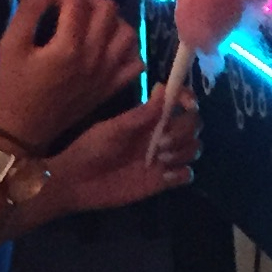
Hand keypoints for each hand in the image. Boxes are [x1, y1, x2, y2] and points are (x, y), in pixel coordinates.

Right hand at [0, 0, 140, 151]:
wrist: (25, 128)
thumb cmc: (14, 85)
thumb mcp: (10, 44)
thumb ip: (28, 10)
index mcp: (69, 46)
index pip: (77, 2)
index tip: (48, 1)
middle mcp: (95, 57)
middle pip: (108, 10)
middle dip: (89, 0)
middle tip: (70, 8)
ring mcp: (108, 73)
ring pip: (128, 33)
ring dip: (112, 21)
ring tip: (92, 24)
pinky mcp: (112, 86)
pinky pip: (135, 63)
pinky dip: (128, 50)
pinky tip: (109, 47)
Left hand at [51, 93, 198, 213]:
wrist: (77, 182)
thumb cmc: (90, 149)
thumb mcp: (113, 129)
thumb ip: (140, 114)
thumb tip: (162, 89)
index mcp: (148, 119)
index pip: (177, 102)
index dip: (187, 99)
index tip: (187, 104)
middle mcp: (160, 135)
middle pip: (191, 125)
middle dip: (184, 130)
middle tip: (161, 143)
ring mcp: (162, 158)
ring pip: (193, 148)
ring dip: (184, 150)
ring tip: (160, 159)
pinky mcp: (162, 181)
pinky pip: (186, 175)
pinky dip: (182, 173)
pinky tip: (164, 175)